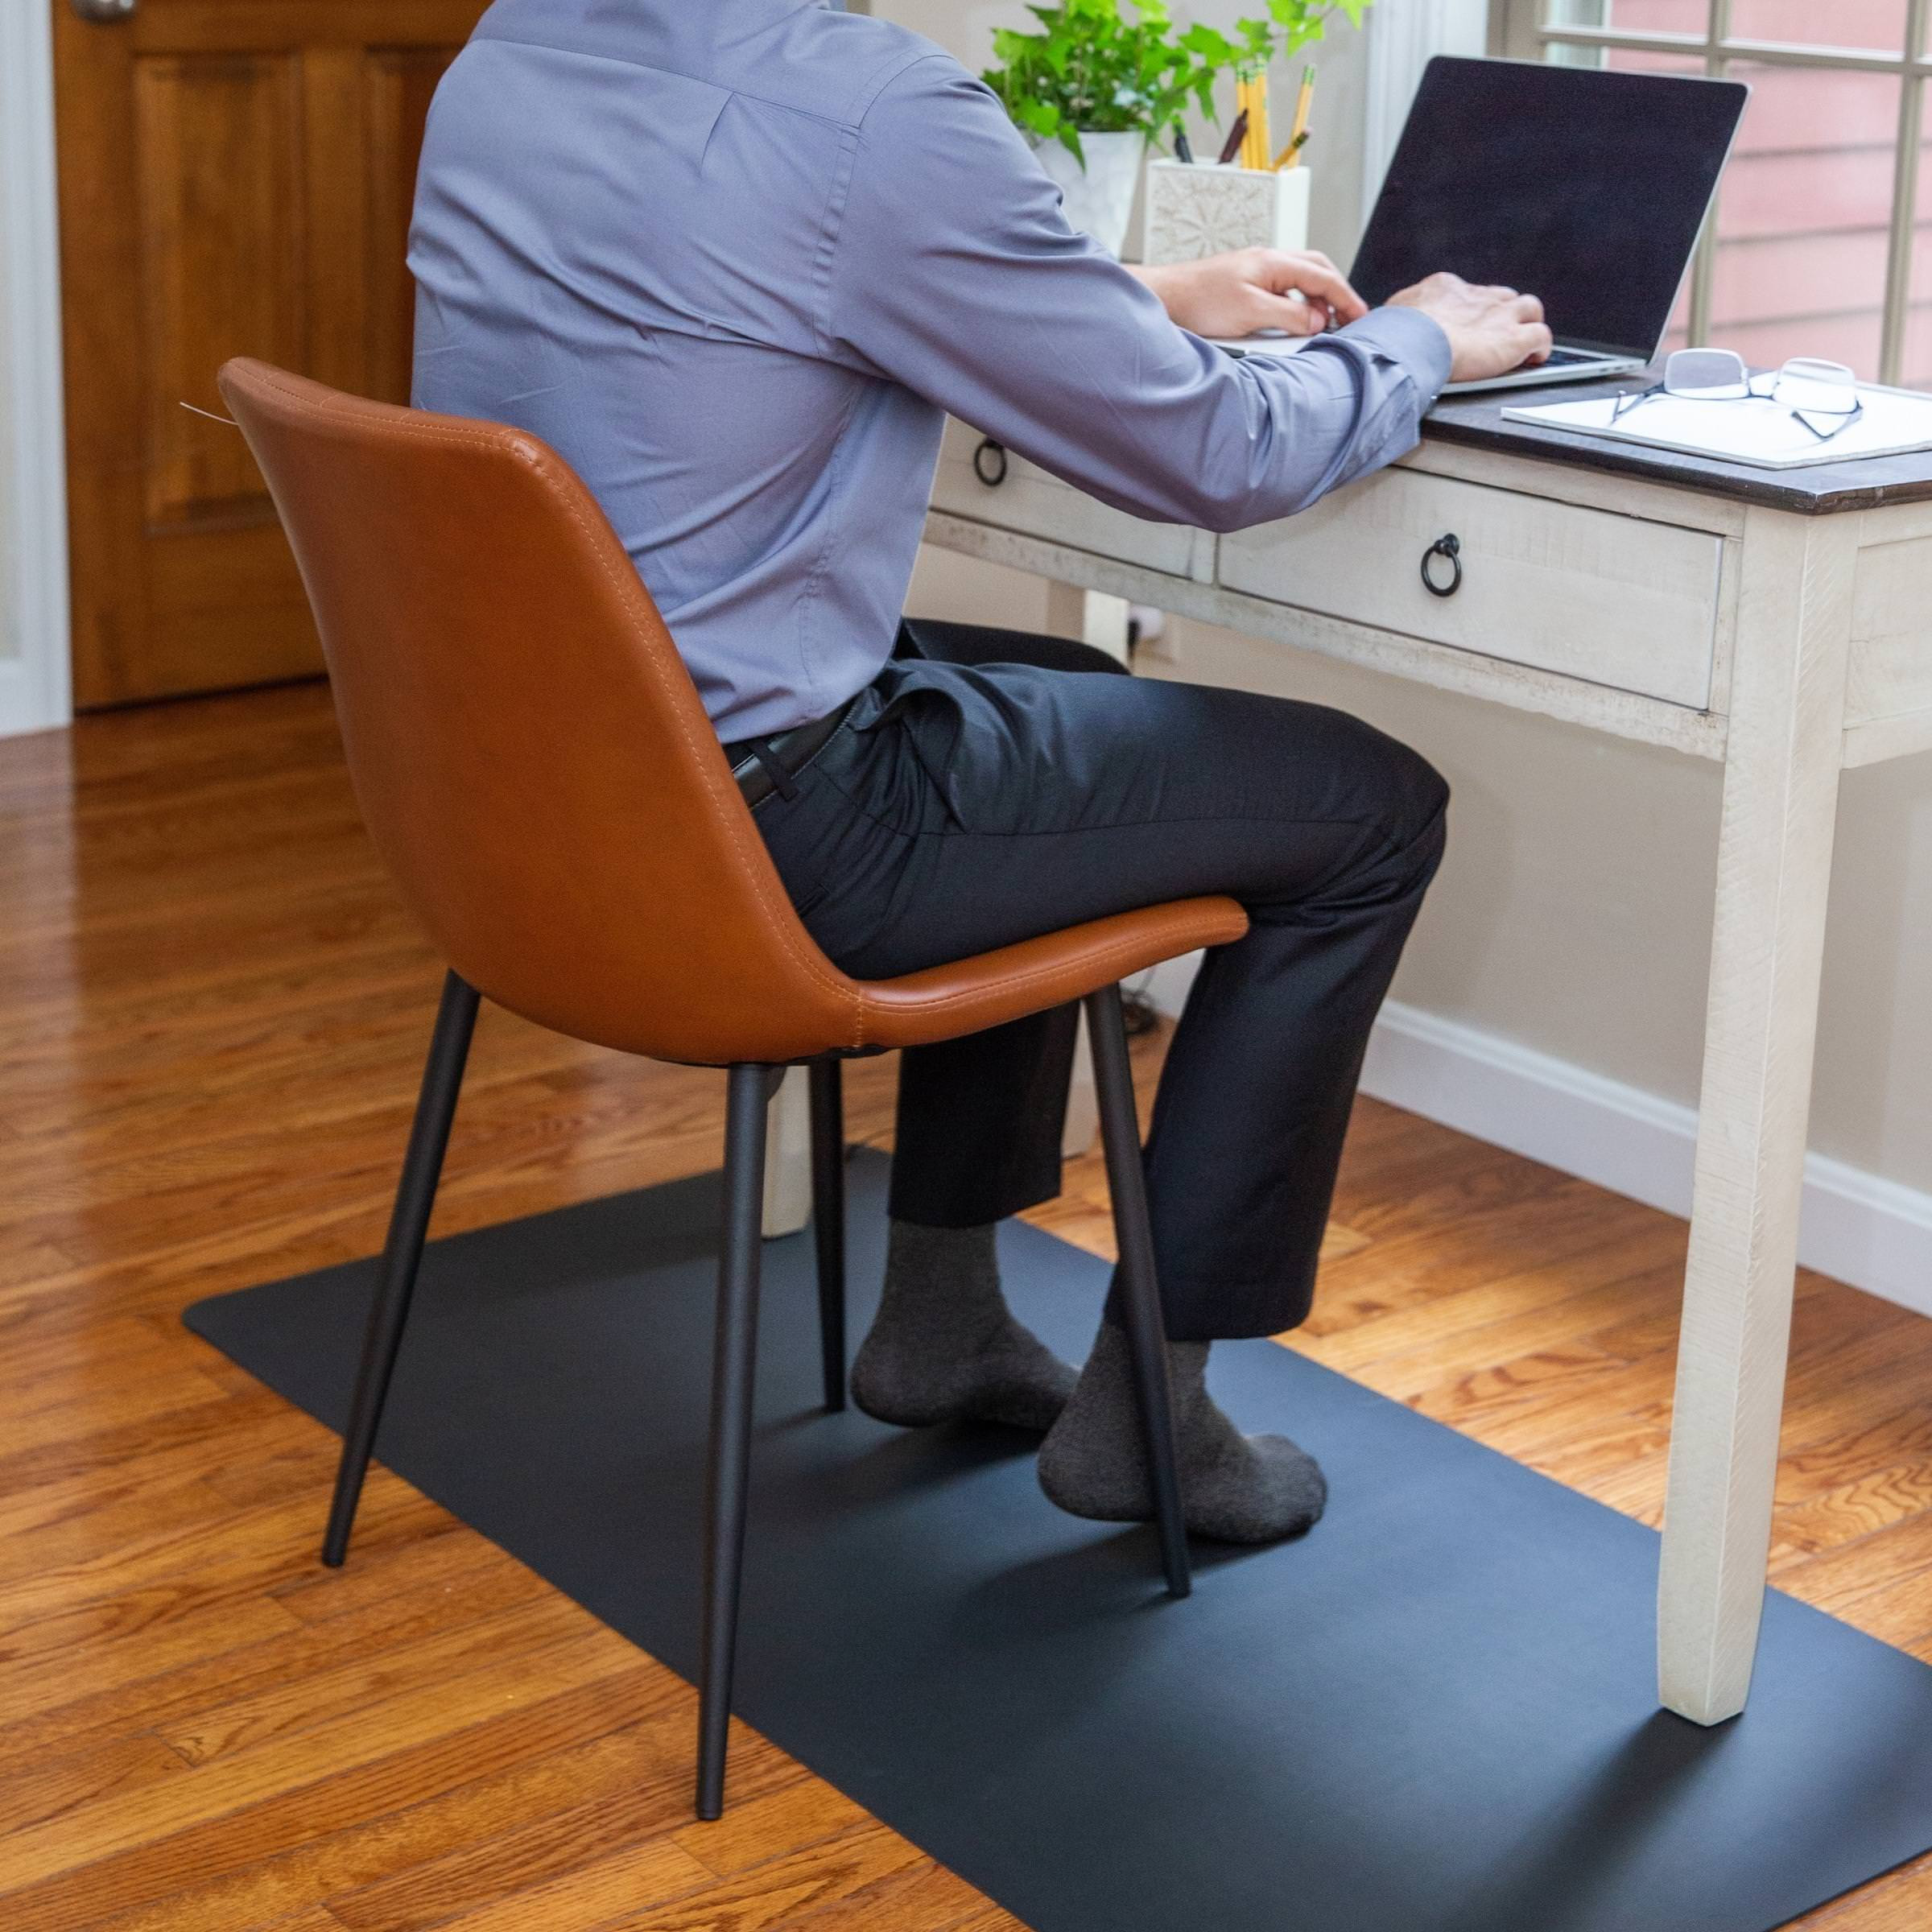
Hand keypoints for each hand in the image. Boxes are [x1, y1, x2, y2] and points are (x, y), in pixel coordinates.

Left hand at [1130, 248, 1368, 339]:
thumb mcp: (1251, 312)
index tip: (1360, 316)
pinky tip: (1293, 321)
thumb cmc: (1199, 301)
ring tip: (1323, 324)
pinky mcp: (1245, 286)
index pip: (1323, 277)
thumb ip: (1288, 315)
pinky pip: (1282, 291)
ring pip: (1300, 280)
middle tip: (1349, 318)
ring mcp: (1257, 272)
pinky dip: (1296, 304)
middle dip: (1337, 293)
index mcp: (1274, 263)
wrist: (1166, 299)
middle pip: (1317, 271)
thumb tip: (1316, 321)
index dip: (1346, 298)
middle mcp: (1268, 262)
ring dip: (1316, 300)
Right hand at [1385, 272, 1551, 383]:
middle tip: (1495, 336)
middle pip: (1501, 297)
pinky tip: (1535, 358)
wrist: (1412, 344)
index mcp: (1446, 288)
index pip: (1467, 294)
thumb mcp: (1391, 316)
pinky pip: (1541, 336)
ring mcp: (1500, 316)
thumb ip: (1400, 317)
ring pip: (1529, 308)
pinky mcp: (1515, 338)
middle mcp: (1477, 296)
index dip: (1471, 312)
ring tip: (1522, 345)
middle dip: (1502, 315)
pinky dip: (1541, 347)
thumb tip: (1389, 326)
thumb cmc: (1395, 335)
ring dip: (1527, 324)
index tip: (1466, 328)